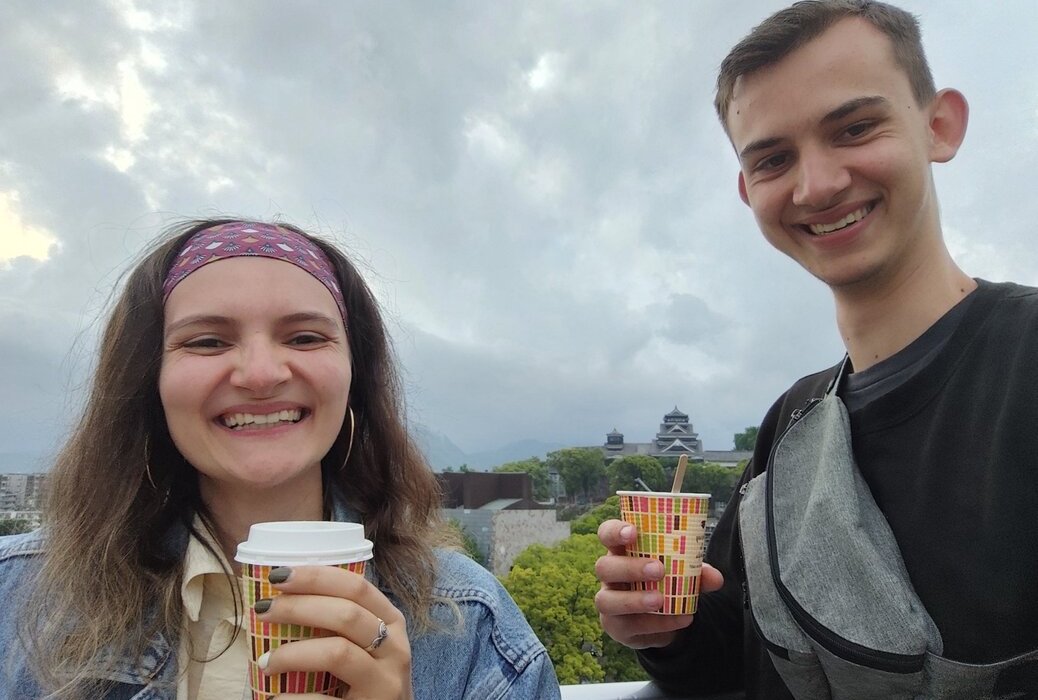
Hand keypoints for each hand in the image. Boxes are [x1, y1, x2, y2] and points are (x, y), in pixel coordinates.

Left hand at [255, 565, 413, 699]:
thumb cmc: (369, 682)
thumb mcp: (368, 646)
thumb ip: (344, 624)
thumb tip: (286, 598)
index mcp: (392, 623)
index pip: (358, 587)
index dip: (317, 577)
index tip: (279, 576)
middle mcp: (395, 649)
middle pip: (347, 614)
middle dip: (298, 607)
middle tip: (263, 610)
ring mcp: (385, 683)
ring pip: (337, 652)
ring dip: (292, 652)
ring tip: (266, 661)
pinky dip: (292, 698)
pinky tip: (276, 697)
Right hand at [594, 519, 723, 649]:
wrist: (663, 621)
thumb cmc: (666, 583)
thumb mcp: (682, 573)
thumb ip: (697, 572)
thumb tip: (715, 578)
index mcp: (621, 551)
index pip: (607, 534)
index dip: (614, 531)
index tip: (633, 532)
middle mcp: (610, 576)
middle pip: (604, 566)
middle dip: (629, 567)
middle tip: (659, 569)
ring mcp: (609, 602)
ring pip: (606, 600)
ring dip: (634, 600)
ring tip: (660, 600)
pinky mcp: (616, 627)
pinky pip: (629, 625)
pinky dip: (655, 623)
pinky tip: (678, 618)